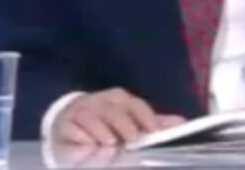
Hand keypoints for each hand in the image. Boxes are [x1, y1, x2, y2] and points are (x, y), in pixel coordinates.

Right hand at [52, 88, 184, 144]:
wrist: (69, 125)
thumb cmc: (105, 125)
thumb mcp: (130, 123)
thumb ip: (152, 124)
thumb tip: (180, 122)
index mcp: (118, 99)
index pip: (133, 104)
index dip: (144, 117)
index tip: (153, 132)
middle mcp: (99, 101)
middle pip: (113, 109)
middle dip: (124, 124)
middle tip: (132, 140)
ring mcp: (80, 111)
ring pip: (91, 116)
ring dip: (102, 130)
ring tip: (110, 143)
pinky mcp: (64, 123)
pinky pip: (73, 127)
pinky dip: (82, 136)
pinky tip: (89, 145)